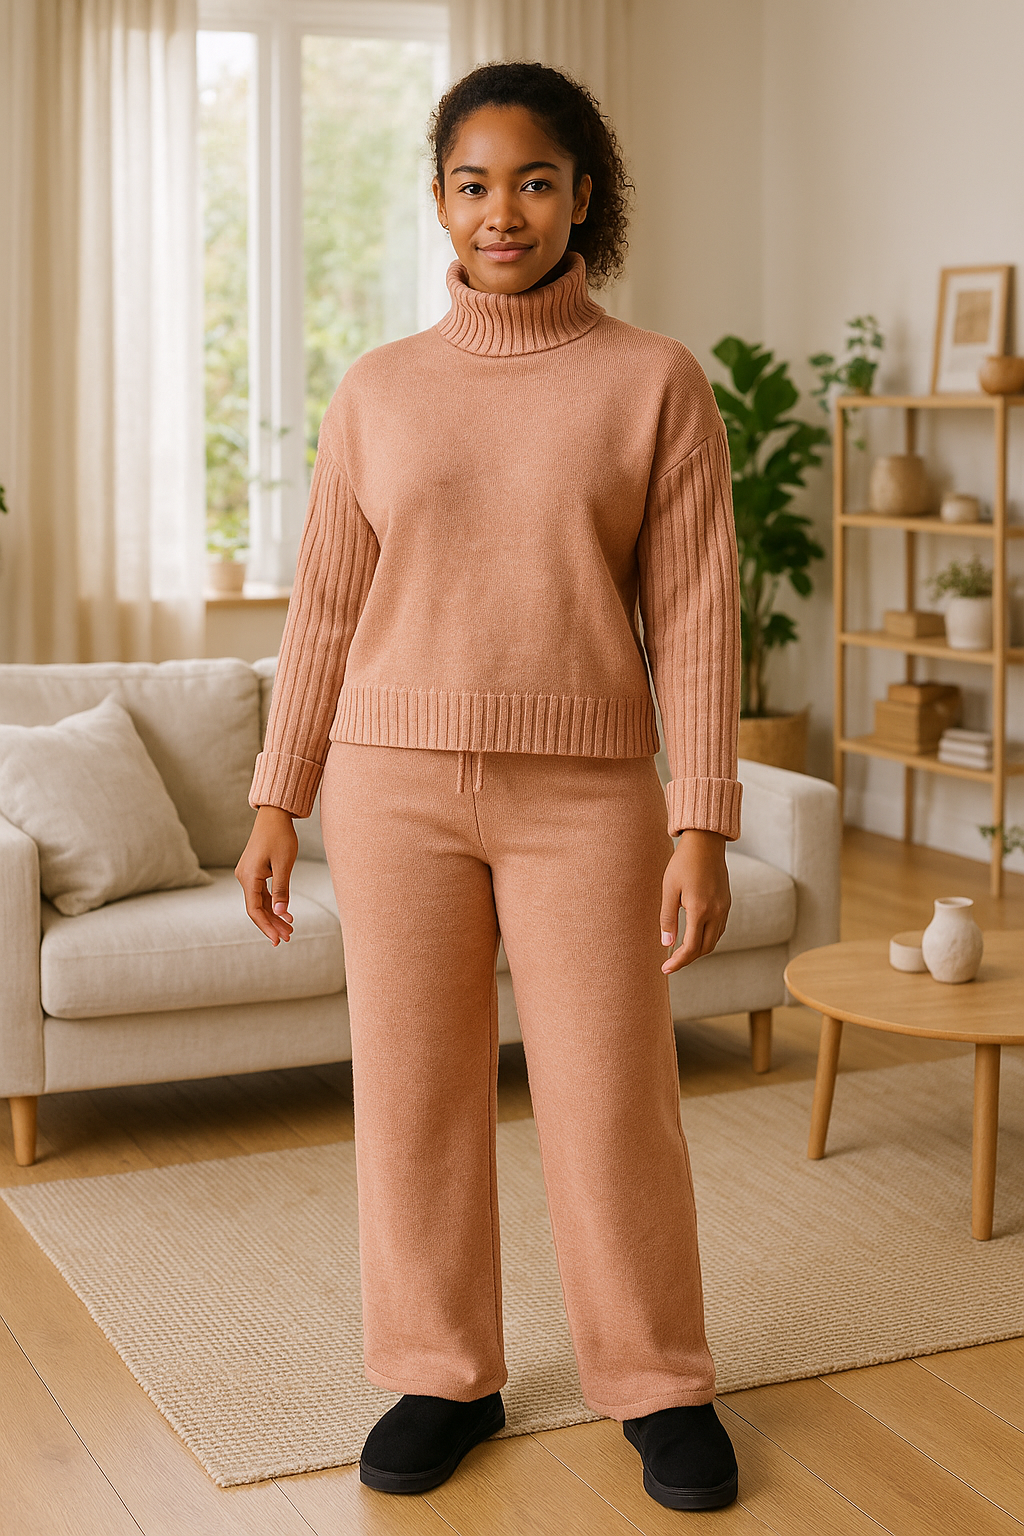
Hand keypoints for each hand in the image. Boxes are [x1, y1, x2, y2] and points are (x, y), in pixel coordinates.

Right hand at [235, 805, 297, 944]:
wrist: (274, 816)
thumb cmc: (280, 837)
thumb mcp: (284, 865)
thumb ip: (281, 890)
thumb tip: (280, 914)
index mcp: (249, 877)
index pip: (254, 910)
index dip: (266, 927)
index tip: (278, 940)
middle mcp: (244, 877)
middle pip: (256, 908)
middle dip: (272, 924)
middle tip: (289, 937)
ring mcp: (247, 874)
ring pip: (259, 902)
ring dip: (274, 915)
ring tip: (290, 928)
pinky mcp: (254, 871)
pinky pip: (261, 893)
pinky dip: (272, 903)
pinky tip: (285, 913)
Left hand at [660, 829, 730, 973]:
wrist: (705, 843)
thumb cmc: (683, 863)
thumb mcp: (669, 889)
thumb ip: (667, 918)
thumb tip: (666, 944)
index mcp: (700, 910)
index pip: (690, 948)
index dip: (677, 961)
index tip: (665, 968)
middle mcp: (716, 912)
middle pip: (705, 949)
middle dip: (688, 959)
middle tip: (671, 963)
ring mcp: (724, 908)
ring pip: (714, 940)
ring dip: (698, 950)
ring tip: (681, 952)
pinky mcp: (727, 903)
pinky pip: (719, 929)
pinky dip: (707, 938)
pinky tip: (695, 936)